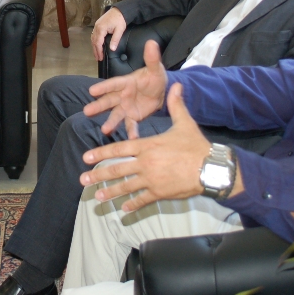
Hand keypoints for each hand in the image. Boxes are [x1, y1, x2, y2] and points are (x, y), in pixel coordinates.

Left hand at [79, 84, 213, 211]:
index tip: (87, 157)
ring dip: (110, 192)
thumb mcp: (185, 123)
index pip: (119, 149)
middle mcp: (145, 163)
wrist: (210, 168)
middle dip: (99, 175)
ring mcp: (151, 180)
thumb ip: (176, 105)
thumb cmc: (196, 145)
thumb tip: (176, 85)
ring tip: (97, 196)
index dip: (101, 153)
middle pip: (117, 170)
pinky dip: (133, 204)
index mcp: (147, 146)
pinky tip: (123, 209)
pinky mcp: (160, 193)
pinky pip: (143, 199)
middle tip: (83, 180)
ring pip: (126, 187)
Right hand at [85, 39, 167, 138]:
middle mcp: (122, 95)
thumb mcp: (155, 69)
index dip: (103, 87)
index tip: (92, 90)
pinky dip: (131, 132)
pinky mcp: (133, 117)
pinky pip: (131, 125)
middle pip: (109, 101)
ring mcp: (126, 107)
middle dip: (98, 106)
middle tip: (86, 111)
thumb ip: (152, 58)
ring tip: (104, 130)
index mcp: (126, 82)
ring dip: (110, 122)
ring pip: (116, 115)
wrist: (161, 92)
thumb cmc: (154, 78)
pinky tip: (131, 139)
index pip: (113, 84)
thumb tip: (151, 42)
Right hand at [91, 7, 126, 60]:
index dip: (99, 51)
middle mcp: (97, 27)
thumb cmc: (120, 19)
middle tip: (98, 58)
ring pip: (93, 38)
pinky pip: (94, 34)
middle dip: (95, 50)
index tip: (100, 58)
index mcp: (101, 28)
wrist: (120, 10)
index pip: (98, 42)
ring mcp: (96, 25)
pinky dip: (95, 41)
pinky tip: (97, 45)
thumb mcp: (119, 30)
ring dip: (94, 46)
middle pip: (94, 41)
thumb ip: (115, 40)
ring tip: (97, 53)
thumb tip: (112, 49)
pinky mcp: (98, 24)